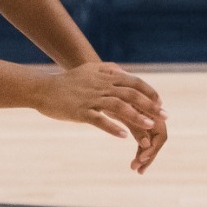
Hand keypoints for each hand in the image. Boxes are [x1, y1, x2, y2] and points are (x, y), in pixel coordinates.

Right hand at [34, 62, 169, 168]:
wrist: (42, 89)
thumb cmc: (67, 82)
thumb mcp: (89, 70)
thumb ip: (107, 70)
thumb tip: (122, 71)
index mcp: (105, 76)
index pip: (133, 82)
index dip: (149, 92)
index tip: (161, 103)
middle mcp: (100, 86)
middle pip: (130, 94)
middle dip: (150, 106)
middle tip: (164, 117)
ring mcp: (90, 99)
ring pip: (118, 106)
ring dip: (136, 117)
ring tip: (149, 127)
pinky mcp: (80, 111)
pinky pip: (98, 120)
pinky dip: (112, 127)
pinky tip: (123, 136)